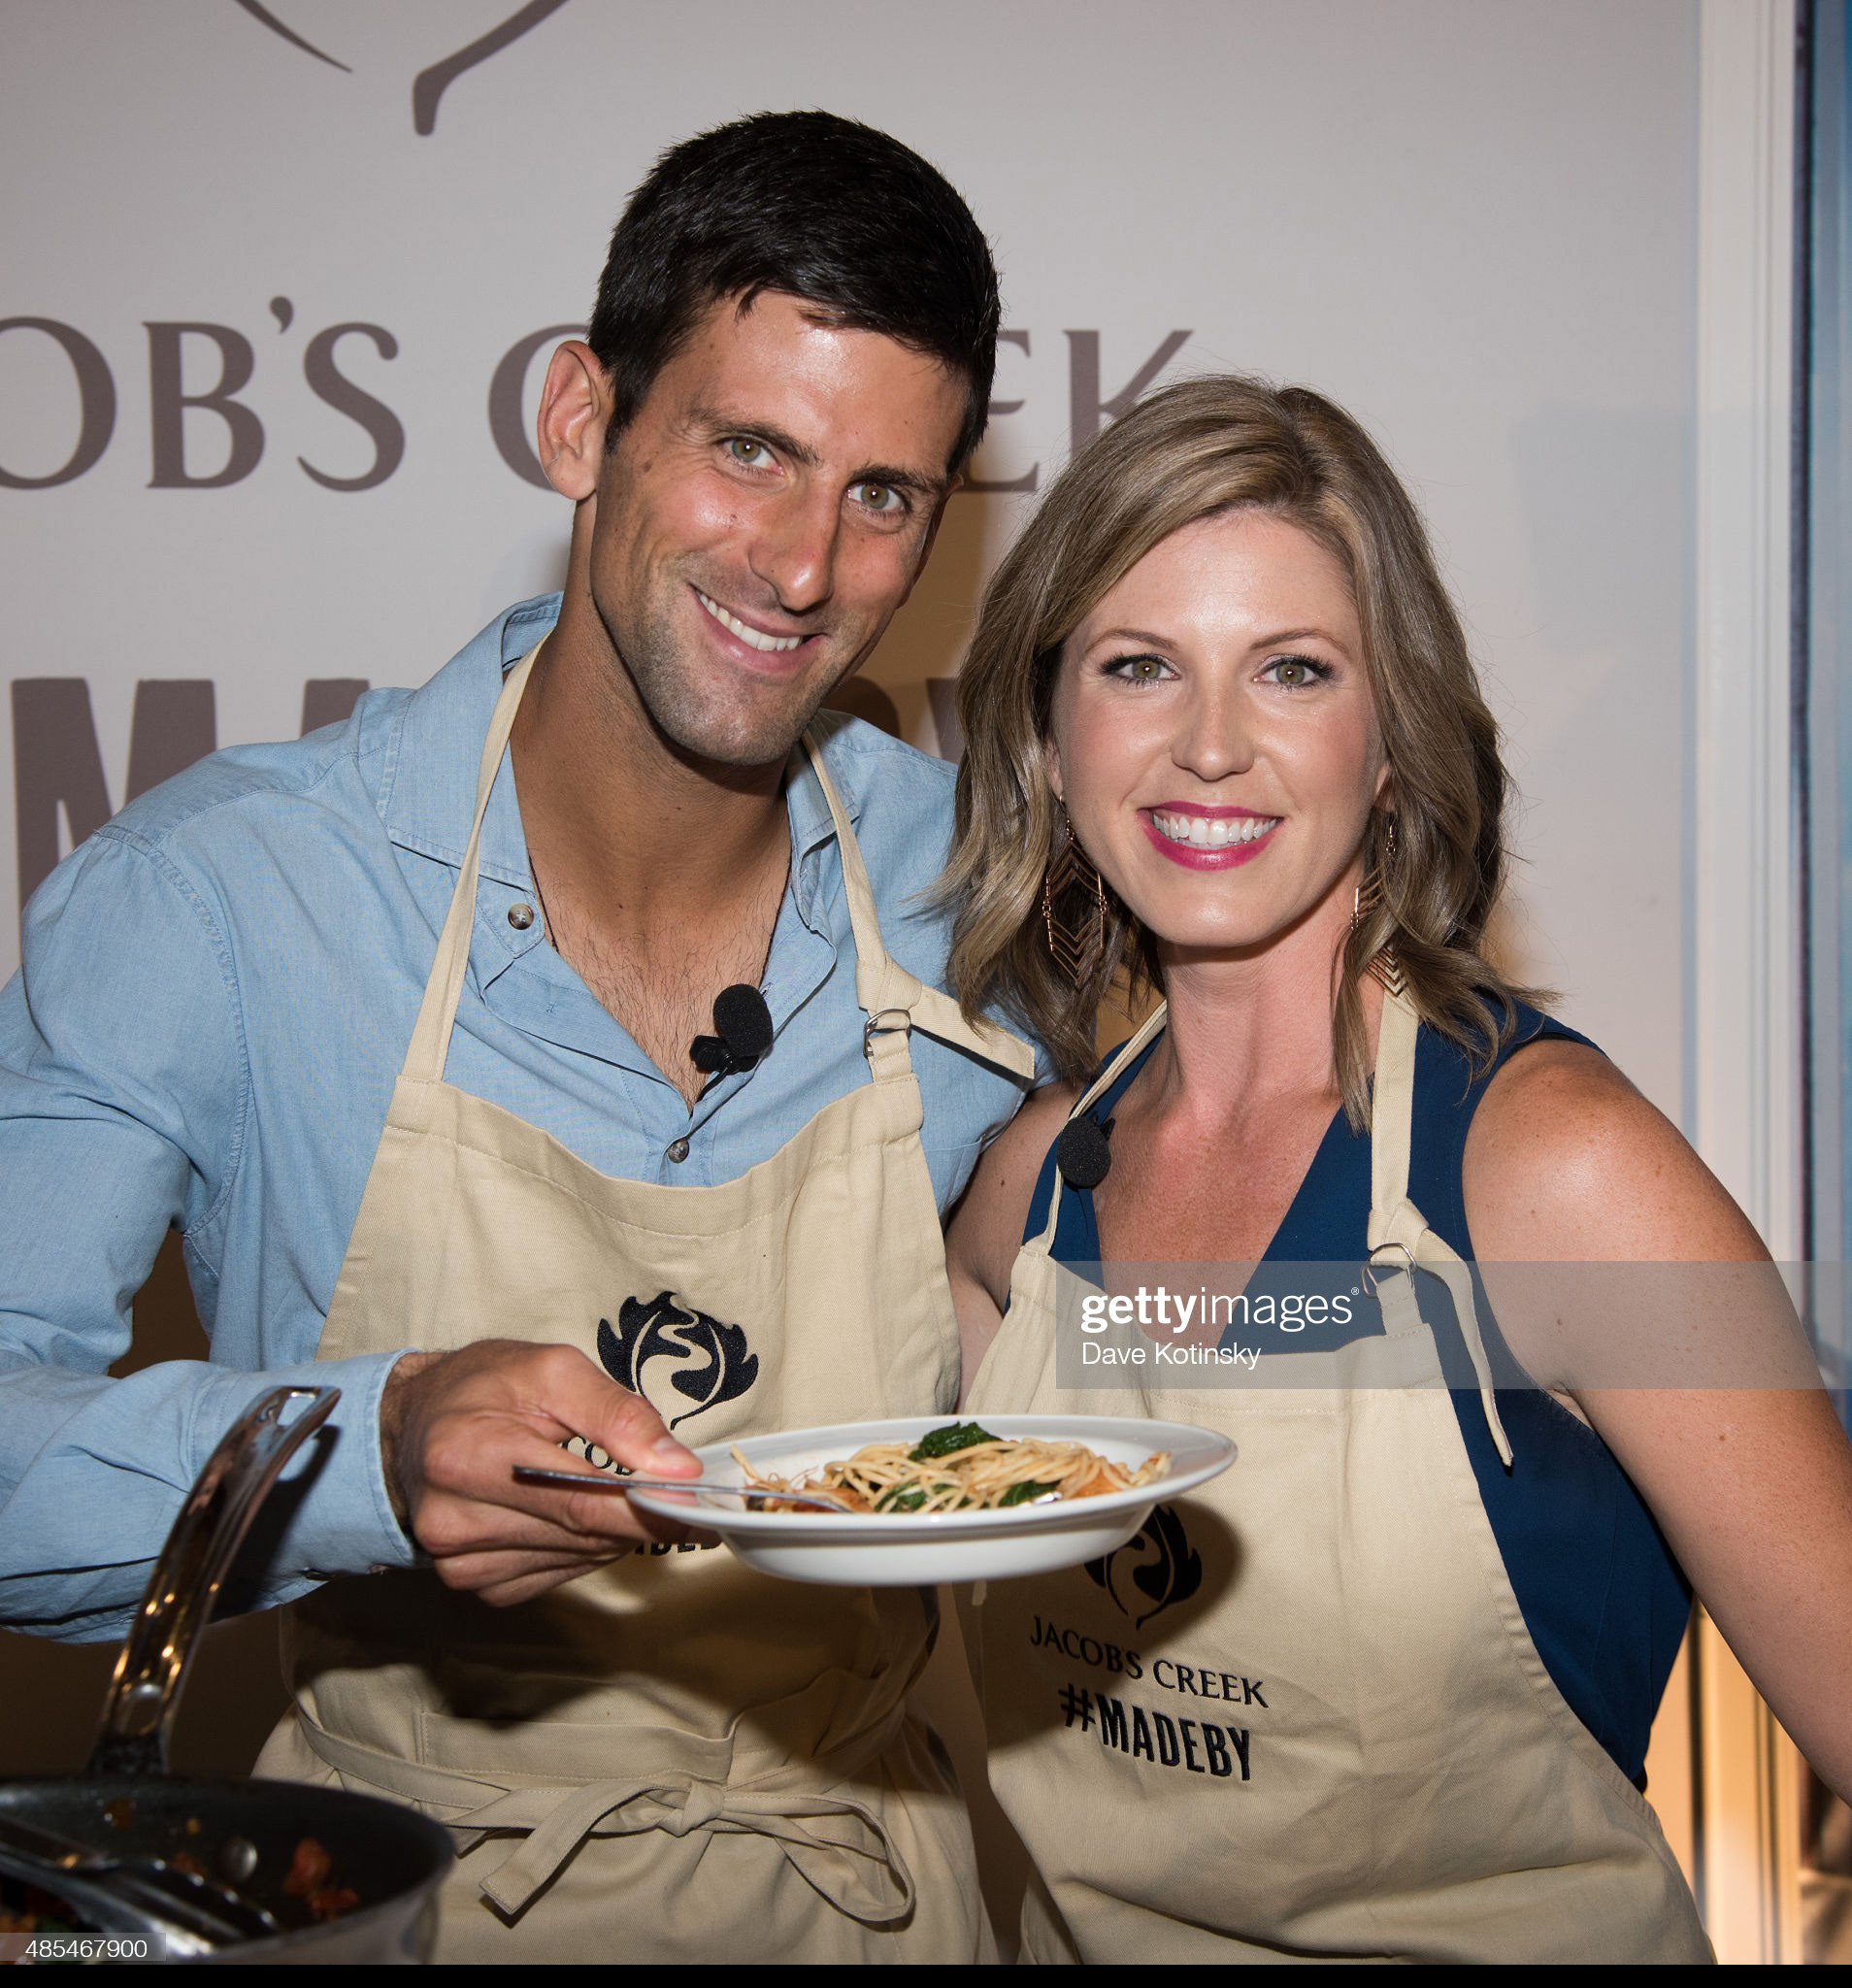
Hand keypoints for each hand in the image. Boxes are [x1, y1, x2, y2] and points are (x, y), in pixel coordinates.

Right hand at [378, 1339, 701, 1605]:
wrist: (416, 1420)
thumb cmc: (484, 1385)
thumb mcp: (553, 1370)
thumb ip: (619, 1415)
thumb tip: (678, 1468)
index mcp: (467, 1454)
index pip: (580, 1501)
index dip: (648, 1507)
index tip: (697, 1505)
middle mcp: (453, 1518)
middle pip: (581, 1533)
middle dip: (637, 1513)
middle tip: (672, 1488)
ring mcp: (457, 1559)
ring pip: (575, 1558)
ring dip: (610, 1530)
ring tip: (607, 1487)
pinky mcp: (471, 1581)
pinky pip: (553, 1575)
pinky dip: (580, 1548)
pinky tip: (572, 1513)